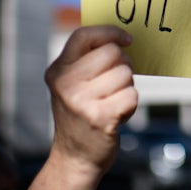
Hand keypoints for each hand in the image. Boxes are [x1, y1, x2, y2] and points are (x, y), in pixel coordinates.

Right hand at [29, 25, 138, 189]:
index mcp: (58, 70)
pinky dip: (131, 104)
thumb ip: (87, 59)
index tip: (127, 39)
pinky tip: (117, 113)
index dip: (110, 32)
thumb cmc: (81, 113)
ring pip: (125, 74)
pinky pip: (132, 95)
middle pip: (112, 52)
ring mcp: (81, 102)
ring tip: (112, 101)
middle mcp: (66, 84)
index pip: (83, 35)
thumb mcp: (72, 83)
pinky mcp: (100, 118)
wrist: (74, 157)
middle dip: (123, 64)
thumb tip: (121, 37)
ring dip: (127, 87)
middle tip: (117, 81)